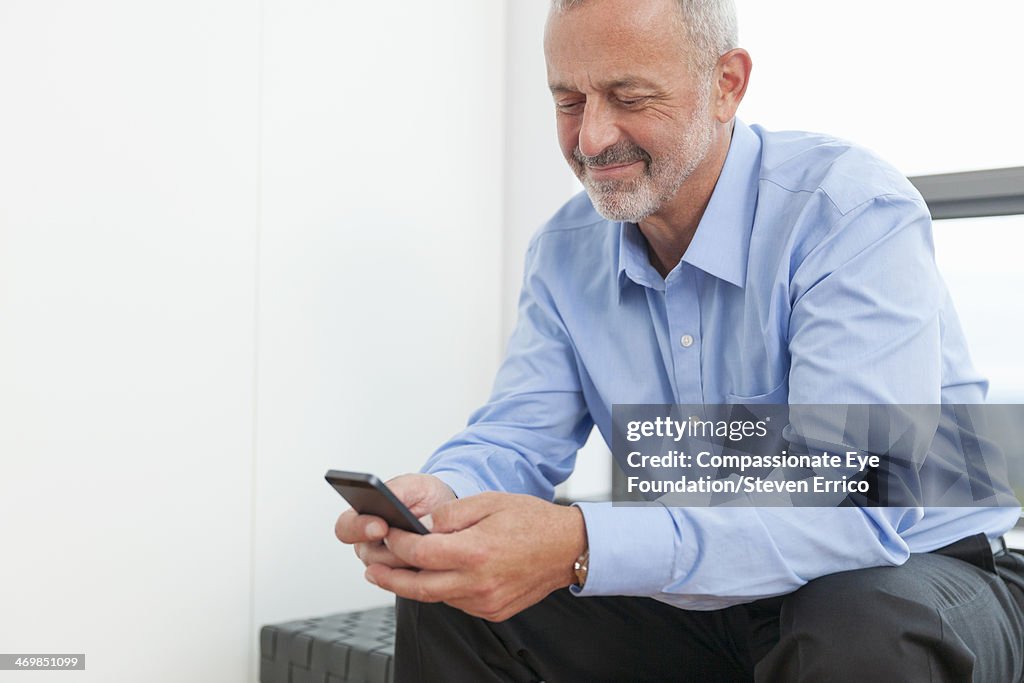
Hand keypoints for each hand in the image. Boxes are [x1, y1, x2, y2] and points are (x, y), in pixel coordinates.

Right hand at [334, 473, 454, 568]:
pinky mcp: (403, 577)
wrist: (445, 512)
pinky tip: (434, 556)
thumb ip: (397, 490)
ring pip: (390, 573)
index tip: (380, 526)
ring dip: (410, 559)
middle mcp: (368, 543)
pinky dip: (422, 569)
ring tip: (428, 543)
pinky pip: (408, 581)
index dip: (359, 528)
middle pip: (369, 557)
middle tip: (411, 539)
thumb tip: (388, 497)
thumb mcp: (413, 485)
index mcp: (362, 517)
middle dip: (393, 549)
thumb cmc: (425, 496)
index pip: (345, 527)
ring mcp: (384, 563)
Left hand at [365, 492, 586, 621]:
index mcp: (475, 552)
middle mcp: (478, 582)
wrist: (567, 547)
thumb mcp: (488, 502)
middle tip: (372, 570)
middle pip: (418, 586)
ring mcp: (485, 601)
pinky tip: (438, 575)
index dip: (398, 544)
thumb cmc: (532, 521)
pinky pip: (457, 601)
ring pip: (437, 596)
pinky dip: (442, 589)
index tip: (388, 535)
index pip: (419, 553)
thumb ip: (450, 514)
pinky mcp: (492, 611)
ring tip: (399, 571)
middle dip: (390, 578)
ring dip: (415, 584)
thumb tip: (421, 525)